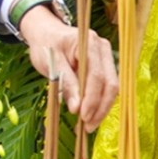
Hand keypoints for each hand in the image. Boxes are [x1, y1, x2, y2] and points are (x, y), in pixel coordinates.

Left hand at [18, 5, 118, 131]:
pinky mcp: (104, 66)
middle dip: (100, 107)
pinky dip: (99, 102)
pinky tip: (90, 115)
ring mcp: (106, 57)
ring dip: (101, 108)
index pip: (96, 75)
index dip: (92, 98)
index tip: (82, 116)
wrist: (45, 32)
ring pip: (111, 87)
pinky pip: (106, 86)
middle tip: (87, 126)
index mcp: (88, 43)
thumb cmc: (45, 44)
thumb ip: (65, 83)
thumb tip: (76, 108)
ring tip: (88, 125)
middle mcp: (103, 48)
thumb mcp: (50, 62)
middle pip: (110, 83)